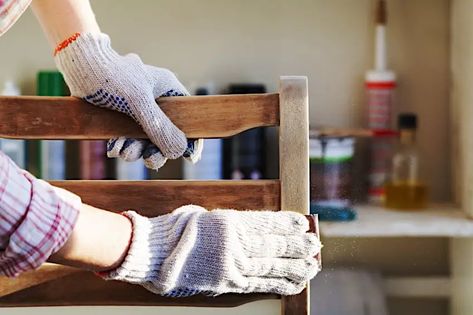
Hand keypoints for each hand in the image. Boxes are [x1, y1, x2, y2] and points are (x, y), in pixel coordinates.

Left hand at [55, 32, 191, 158]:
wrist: (78, 65)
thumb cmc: (112, 77)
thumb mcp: (140, 104)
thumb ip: (161, 128)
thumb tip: (180, 151)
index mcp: (168, 89)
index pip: (189, 118)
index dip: (192, 138)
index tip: (189, 158)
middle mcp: (156, 99)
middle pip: (166, 133)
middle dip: (156, 149)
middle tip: (150, 161)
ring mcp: (138, 107)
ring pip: (145, 137)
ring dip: (135, 149)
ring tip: (122, 152)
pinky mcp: (120, 113)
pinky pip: (127, 135)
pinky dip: (122, 144)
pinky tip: (113, 149)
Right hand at [100, 205, 321, 296]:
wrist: (151, 253)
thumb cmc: (174, 230)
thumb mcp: (202, 215)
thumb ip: (227, 223)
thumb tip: (247, 229)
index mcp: (228, 223)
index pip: (266, 224)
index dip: (287, 225)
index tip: (304, 224)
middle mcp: (234, 244)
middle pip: (273, 246)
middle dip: (297, 247)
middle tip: (315, 247)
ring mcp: (231, 265)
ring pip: (270, 266)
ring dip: (294, 267)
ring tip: (312, 267)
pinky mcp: (226, 283)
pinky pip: (257, 283)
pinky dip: (278, 283)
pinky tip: (293, 283)